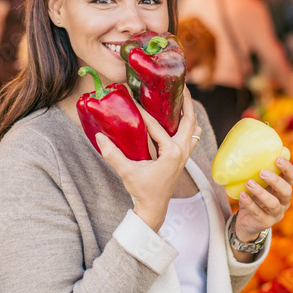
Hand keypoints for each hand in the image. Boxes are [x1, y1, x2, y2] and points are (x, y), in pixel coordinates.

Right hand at [96, 89, 200, 231]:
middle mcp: (182, 151)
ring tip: (182, 96)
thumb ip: (112, 155)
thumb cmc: (142, 191)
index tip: (134, 96)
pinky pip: (191, 136)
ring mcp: (185, 154)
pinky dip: (188, 124)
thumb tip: (99, 136)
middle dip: (185, 102)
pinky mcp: (182, 157)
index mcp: (171, 152)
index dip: (144, 111)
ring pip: (193, 127)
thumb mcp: (126, 172)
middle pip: (189, 120)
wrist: (153, 208)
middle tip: (180, 85)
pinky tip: (180, 116)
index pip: (157, 126)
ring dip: (189, 112)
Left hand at [234, 153, 292, 241]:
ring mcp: (276, 214)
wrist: (246, 221)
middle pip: (286, 191)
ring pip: (273, 203)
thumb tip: (246, 148)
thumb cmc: (253, 197)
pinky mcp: (265, 223)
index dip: (287, 168)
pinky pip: (258, 213)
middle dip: (275, 180)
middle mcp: (283, 202)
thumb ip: (256, 172)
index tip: (278, 158)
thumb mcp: (257, 184)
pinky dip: (249, 203)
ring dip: (261, 192)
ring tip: (248, 183)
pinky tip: (242, 195)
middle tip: (262, 171)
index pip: (291, 177)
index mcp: (283, 189)